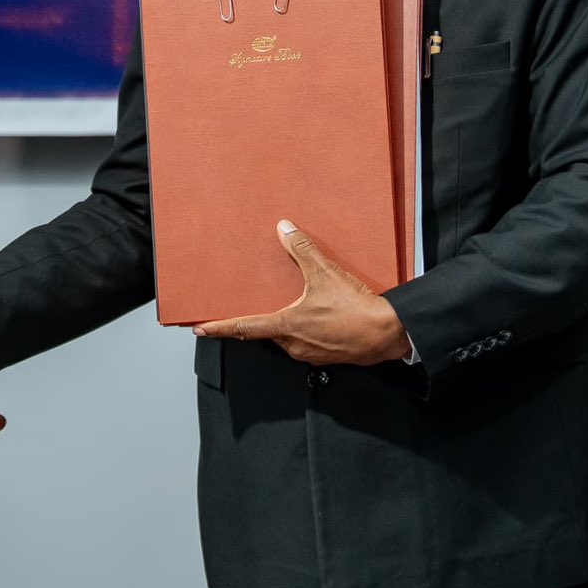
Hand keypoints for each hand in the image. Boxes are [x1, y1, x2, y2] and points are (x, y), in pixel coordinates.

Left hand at [195, 220, 411, 366]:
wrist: (387, 334)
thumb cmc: (356, 309)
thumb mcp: (326, 273)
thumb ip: (302, 250)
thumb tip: (285, 230)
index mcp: (287, 326)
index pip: (244, 328)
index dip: (220, 328)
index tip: (200, 329)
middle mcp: (293, 345)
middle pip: (265, 334)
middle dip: (256, 322)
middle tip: (250, 308)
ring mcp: (309, 354)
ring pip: (285, 338)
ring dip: (283, 325)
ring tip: (289, 307)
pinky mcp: (325, 357)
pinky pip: (304, 343)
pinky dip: (302, 330)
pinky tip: (314, 317)